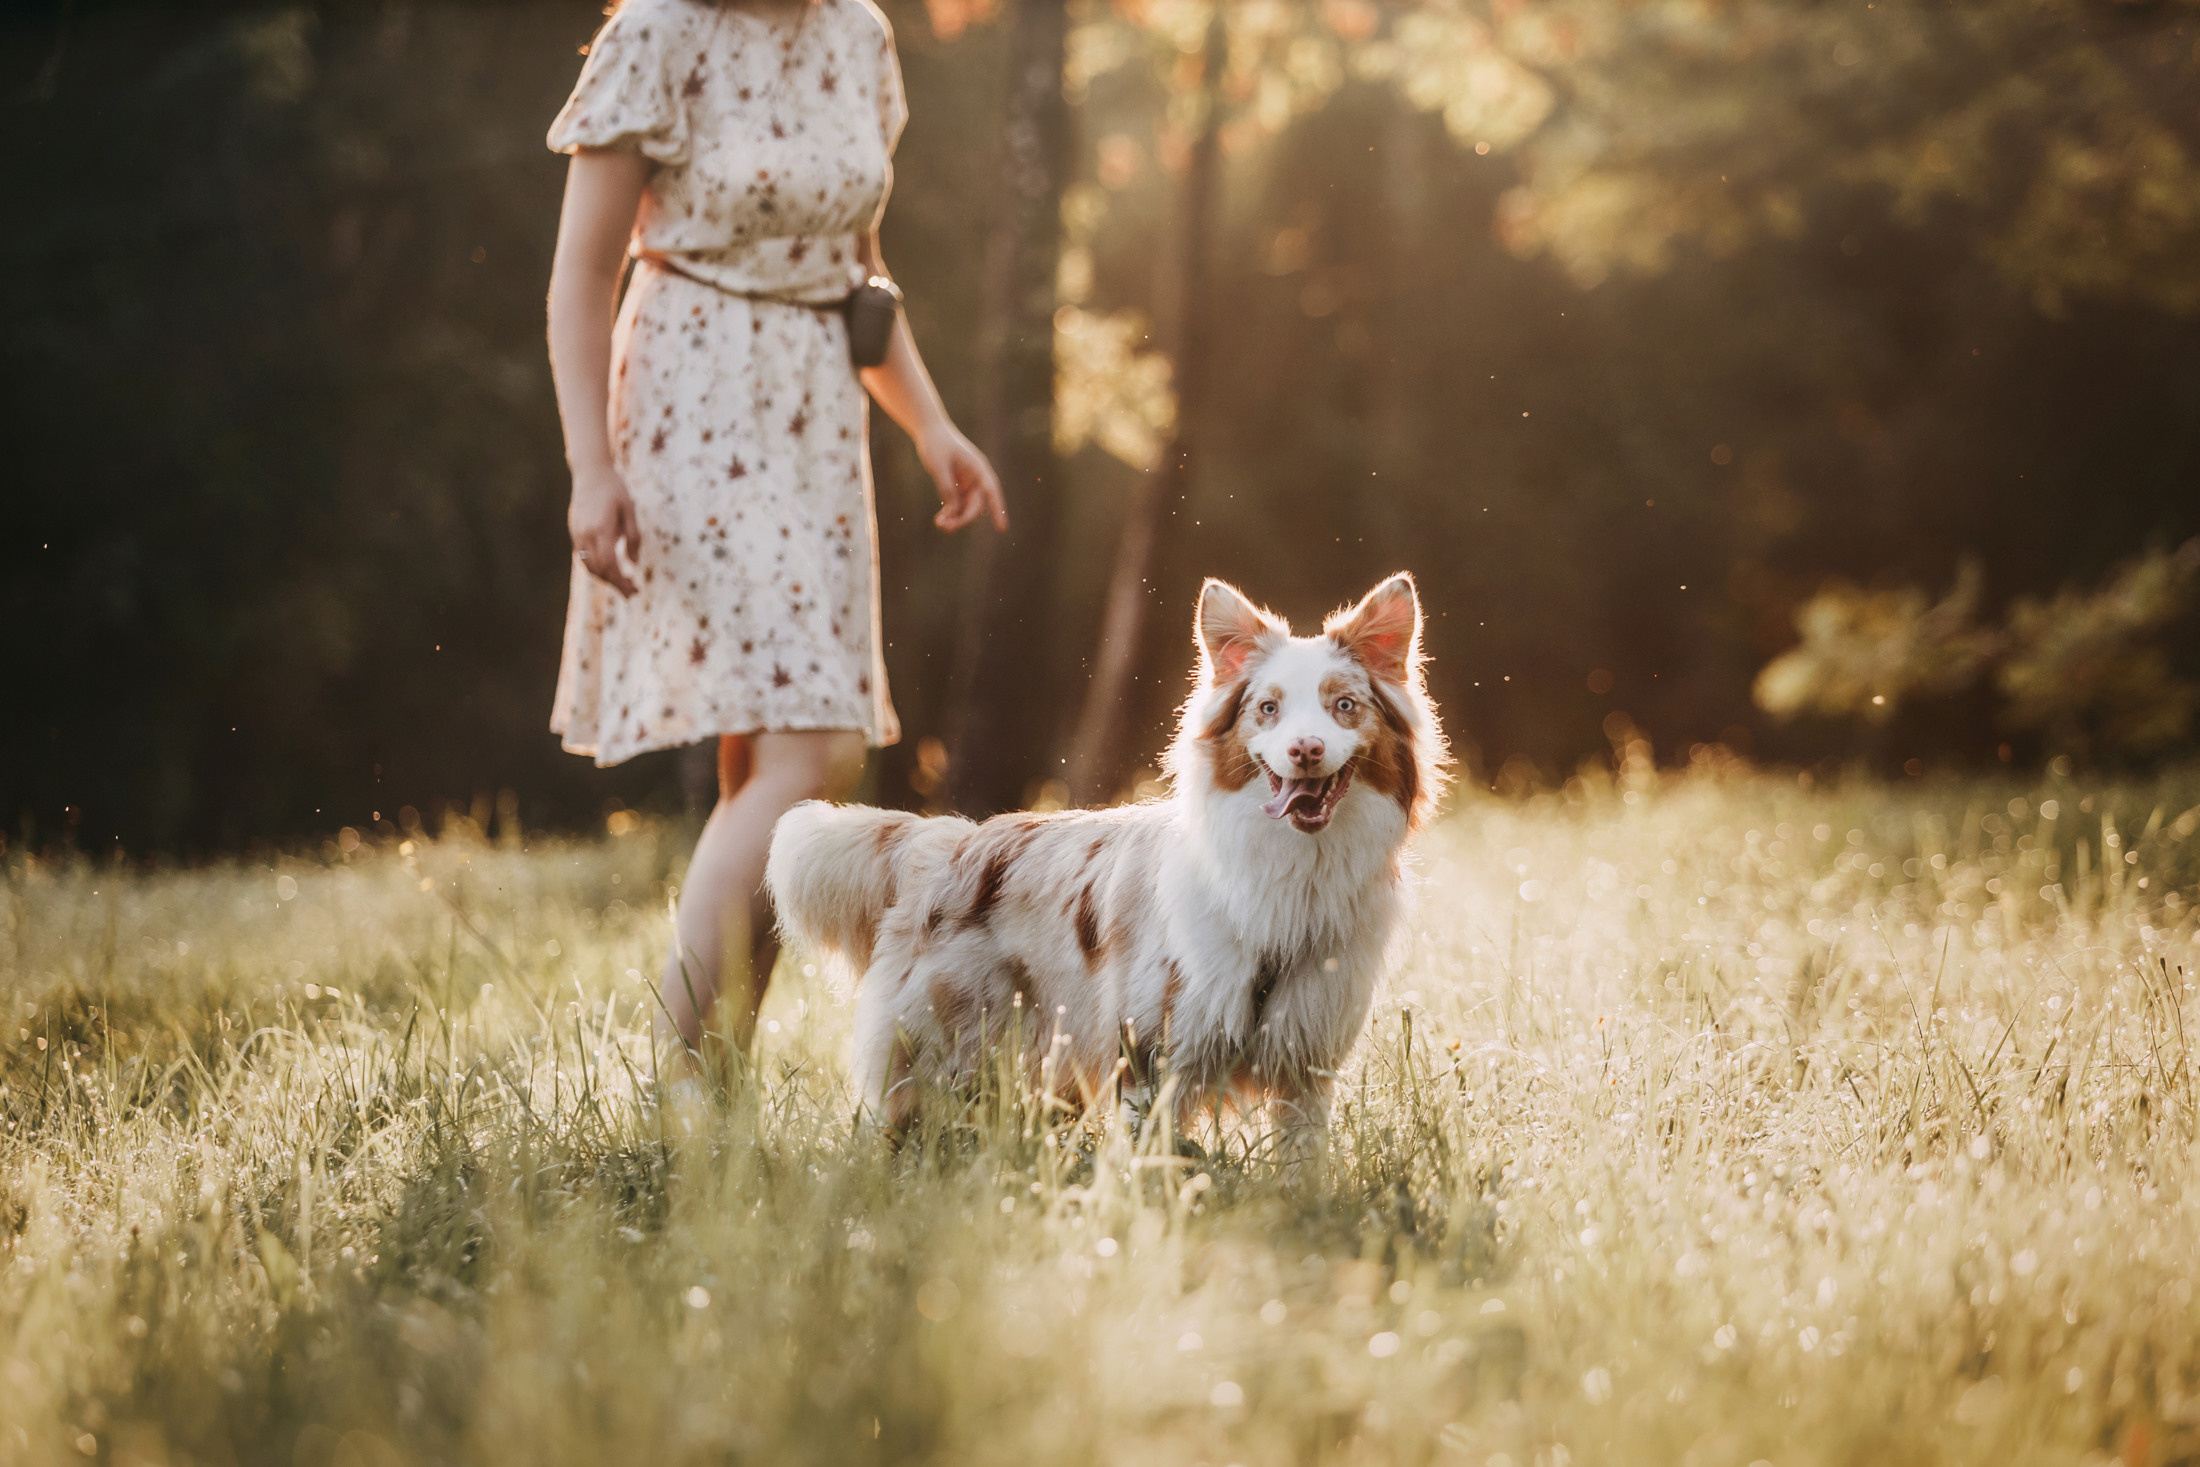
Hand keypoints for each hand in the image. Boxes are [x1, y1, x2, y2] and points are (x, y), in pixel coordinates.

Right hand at [569, 467, 640, 596]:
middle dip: (615, 584)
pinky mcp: (574, 531)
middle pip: (599, 569)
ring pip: (589, 565)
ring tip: (621, 583)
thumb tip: (633, 563)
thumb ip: (633, 538)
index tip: (634, 589)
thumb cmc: (615, 489)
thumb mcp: (630, 511)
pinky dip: (596, 566)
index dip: (621, 581)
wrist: (590, 472)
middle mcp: (586, 533)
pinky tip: (609, 569)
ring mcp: (577, 533)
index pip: (610, 564)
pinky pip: (584, 556)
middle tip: (631, 592)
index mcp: (602, 528)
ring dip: (605, 578)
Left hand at [918, 423, 1007, 532]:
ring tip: (940, 524)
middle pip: (976, 504)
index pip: (992, 492)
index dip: (998, 510)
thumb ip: (946, 489)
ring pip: (966, 506)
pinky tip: (940, 519)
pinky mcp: (957, 484)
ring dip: (955, 517)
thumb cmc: (936, 443)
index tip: (1002, 528)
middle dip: (963, 518)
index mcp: (978, 468)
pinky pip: (957, 503)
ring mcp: (967, 481)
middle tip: (945, 527)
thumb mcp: (939, 466)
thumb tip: (954, 512)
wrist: (929, 429)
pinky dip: (950, 512)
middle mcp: (976, 476)